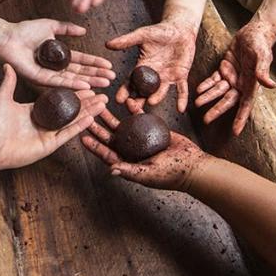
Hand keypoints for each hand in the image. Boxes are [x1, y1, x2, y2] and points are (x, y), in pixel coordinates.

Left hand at [0, 19, 114, 88]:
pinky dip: (73, 84)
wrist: (8, 37)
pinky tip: (86, 85)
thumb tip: (83, 30)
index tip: (108, 65)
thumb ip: (67, 28)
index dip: (95, 63)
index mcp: (59, 56)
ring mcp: (48, 75)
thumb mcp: (51, 26)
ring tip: (105, 83)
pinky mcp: (40, 79)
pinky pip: (59, 82)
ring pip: (73, 79)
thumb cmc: (24, 31)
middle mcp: (55, 68)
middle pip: (80, 72)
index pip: (81, 61)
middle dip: (97, 75)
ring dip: (90, 81)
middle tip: (112, 78)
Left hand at [0, 65, 107, 169]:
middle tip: (101, 93)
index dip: (74, 92)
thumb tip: (7, 64)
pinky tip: (91, 118)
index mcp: (37, 110)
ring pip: (73, 121)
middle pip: (71, 110)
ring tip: (102, 103)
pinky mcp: (50, 144)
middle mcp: (46, 121)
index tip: (88, 84)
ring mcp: (49, 133)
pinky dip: (79, 126)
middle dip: (87, 102)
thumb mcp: (3, 98)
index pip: (60, 99)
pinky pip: (67, 133)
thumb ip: (8, 82)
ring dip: (88, 112)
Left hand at [80, 110, 208, 190]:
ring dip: (111, 117)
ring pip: (122, 126)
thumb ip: (130, 171)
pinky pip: (140, 117)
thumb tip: (111, 170)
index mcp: (128, 163)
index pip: (107, 154)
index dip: (94, 146)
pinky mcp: (152, 129)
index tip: (83, 136)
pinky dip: (134, 109)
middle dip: (98, 128)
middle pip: (110, 138)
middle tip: (86, 116)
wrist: (192, 165)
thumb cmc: (171, 174)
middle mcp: (131, 151)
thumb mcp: (149, 174)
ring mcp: (141, 139)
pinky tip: (127, 101)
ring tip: (101, 106)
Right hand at [105, 18, 197, 112]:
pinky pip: (181, 89)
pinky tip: (181, 108)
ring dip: (156, 97)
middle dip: (137, 100)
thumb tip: (107, 44)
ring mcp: (166, 77)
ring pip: (160, 91)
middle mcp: (153, 75)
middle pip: (143, 92)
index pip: (131, 81)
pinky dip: (182, 99)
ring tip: (151, 102)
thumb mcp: (142, 35)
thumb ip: (126, 41)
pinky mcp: (180, 76)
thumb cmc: (160, 31)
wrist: (180, 29)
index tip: (119, 100)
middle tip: (132, 108)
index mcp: (142, 67)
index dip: (125, 91)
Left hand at [193, 18, 275, 135]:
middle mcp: (241, 83)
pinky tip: (198, 89)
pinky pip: (214, 79)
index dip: (240, 118)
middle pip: (228, 100)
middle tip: (206, 120)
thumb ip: (263, 71)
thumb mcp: (263, 56)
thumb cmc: (261, 44)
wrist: (255, 31)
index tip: (235, 131)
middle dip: (217, 110)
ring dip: (208, 97)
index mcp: (252, 84)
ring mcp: (232, 76)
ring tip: (197, 104)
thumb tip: (271, 86)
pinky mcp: (225, 67)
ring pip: (218, 90)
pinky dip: (206, 84)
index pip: (246, 105)